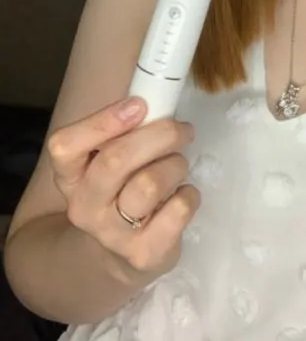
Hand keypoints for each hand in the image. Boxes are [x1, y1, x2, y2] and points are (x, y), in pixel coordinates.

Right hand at [46, 97, 200, 284]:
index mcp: (70, 175)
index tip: (139, 105)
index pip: (66, 145)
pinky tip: (182, 195)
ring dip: (175, 165)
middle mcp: (84, 206)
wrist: (117, 256)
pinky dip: (189, 195)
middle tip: (182, 129)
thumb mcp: (108, 161)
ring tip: (177, 166)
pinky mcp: (145, 254)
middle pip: (116, 160)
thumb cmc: (120, 190)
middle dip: (159, 134)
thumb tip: (155, 98)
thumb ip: (123, 132)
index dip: (104, 121)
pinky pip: (178, 210)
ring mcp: (112, 235)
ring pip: (150, 184)